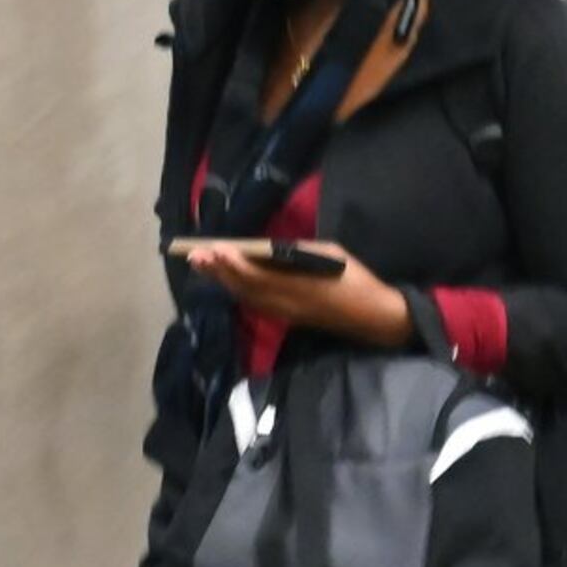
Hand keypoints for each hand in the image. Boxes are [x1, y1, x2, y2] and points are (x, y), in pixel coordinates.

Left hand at [181, 241, 415, 347]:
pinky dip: (238, 290)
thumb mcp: (327, 254)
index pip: (255, 275)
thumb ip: (297, 253)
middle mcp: (284, 302)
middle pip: (243, 287)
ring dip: (224, 281)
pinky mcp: (287, 317)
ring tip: (203, 266)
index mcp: (296, 285)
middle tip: (195, 256)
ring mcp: (284, 313)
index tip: (215, 249)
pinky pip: (255, 303)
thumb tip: (272, 250)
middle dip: (218, 271)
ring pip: (246, 297)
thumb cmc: (354, 278)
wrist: (372, 315)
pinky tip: (228, 281)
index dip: (232, 263)